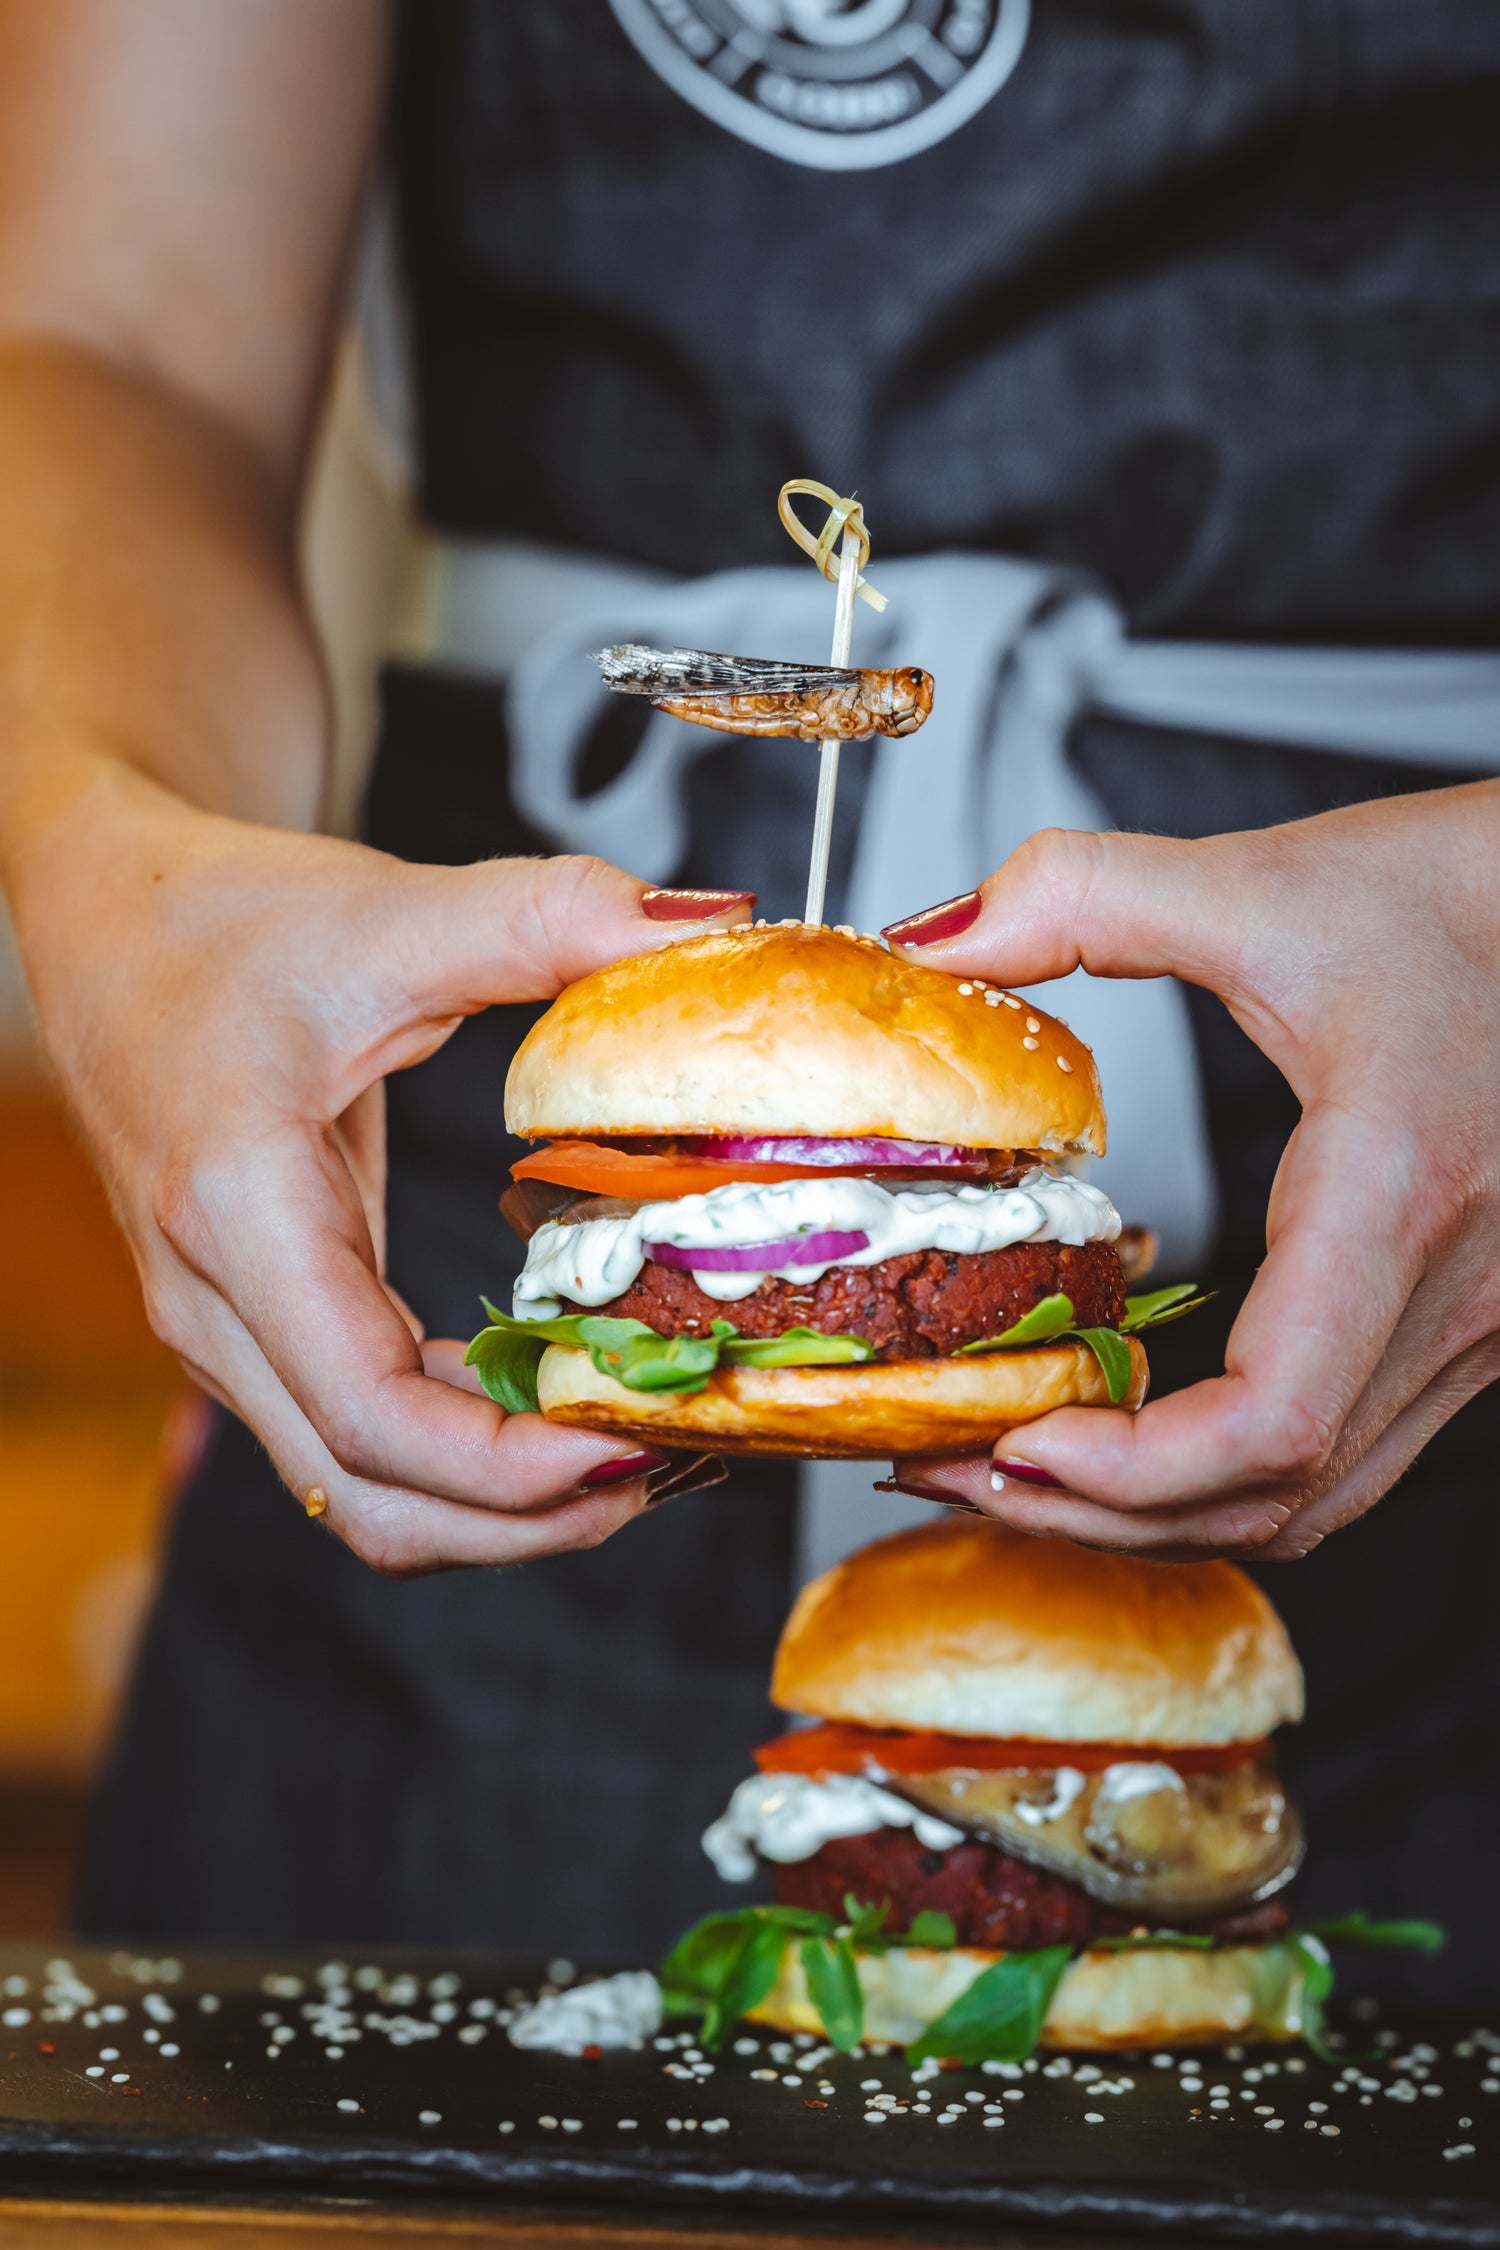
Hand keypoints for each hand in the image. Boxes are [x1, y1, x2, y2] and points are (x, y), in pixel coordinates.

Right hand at [5, 751, 751, 1572]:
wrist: (103, 918)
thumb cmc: (222, 917)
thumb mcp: (390, 909)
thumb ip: (549, 917)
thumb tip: (709, 926)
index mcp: (240, 1209)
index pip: (374, 1417)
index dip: (512, 1466)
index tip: (638, 1437)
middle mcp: (215, 1299)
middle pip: (368, 1493)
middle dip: (524, 1517)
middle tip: (665, 1460)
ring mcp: (222, 1326)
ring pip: (354, 1486)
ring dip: (491, 1501)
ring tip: (628, 1443)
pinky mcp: (252, 1322)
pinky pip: (351, 1432)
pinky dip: (453, 1450)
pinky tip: (544, 1398)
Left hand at [880, 782, 1499, 1559]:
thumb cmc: (1467, 900)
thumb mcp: (1264, 882)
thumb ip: (1085, 896)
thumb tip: (934, 943)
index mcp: (1399, 1195)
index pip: (1272, 1422)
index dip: (1129, 1468)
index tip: (1012, 1437)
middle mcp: (1457, 1294)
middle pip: (1272, 1496)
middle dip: (1098, 1510)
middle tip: (954, 1466)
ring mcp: (1476, 1329)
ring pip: (1312, 1499)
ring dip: (1156, 1510)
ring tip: (1016, 1465)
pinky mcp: (1467, 1329)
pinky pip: (1343, 1456)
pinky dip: (1222, 1476)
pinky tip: (1132, 1431)